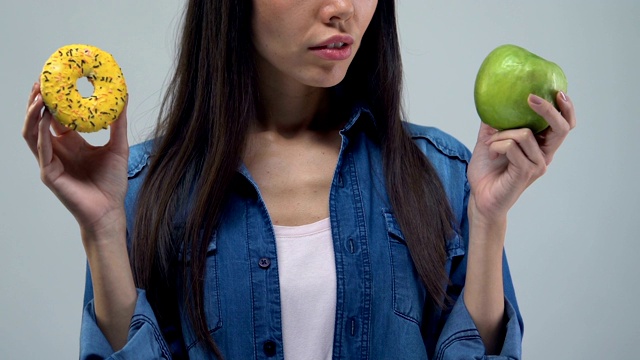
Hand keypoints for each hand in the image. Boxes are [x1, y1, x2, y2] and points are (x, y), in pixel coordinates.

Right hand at [22, 82, 129, 238]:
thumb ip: (118, 124)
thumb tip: (123, 98)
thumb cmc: (112, 183)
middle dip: (37, 100)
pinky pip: (40, 148)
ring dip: (33, 112)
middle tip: (41, 80)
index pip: (56, 116)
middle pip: (39, 120)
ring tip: (39, 94)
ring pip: (32, 132)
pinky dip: (40, 131)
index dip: (53, 98)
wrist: (110, 210)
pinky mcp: (49, 172)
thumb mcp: (118, 147)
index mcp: (71, 143)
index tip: (56, 78)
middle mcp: (57, 150)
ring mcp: (50, 161)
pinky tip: (44, 116)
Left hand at [467, 92, 576, 221]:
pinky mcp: (525, 172)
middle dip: (549, 109)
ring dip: (502, 134)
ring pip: (525, 134)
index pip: (564, 126)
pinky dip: (497, 145)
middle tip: (531, 98)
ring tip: (490, 144)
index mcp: (541, 147)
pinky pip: (512, 146)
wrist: (480, 197)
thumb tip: (491, 100)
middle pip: (562, 128)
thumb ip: (495, 124)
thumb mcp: (490, 141)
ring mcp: (537, 165)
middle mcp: (544, 156)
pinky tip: (491, 153)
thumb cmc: (487, 172)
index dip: (567, 109)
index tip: (559, 92)